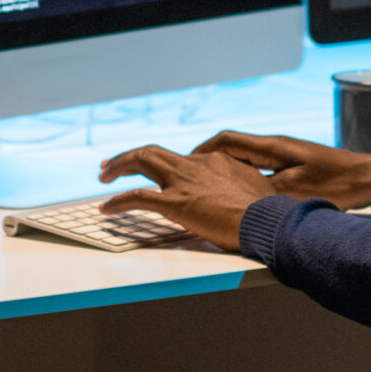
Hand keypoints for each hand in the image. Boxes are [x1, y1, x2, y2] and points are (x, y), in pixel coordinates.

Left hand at [96, 146, 273, 250]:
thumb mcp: (257, 187)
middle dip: (129, 156)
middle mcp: (195, 164)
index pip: (182, 158)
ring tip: (103, 175)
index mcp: (214, 160)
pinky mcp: (175, 203)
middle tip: (111, 164)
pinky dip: (117, 202)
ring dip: (119, 165)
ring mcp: (184, 182)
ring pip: (141, 161)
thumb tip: (241, 193)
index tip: (154, 171)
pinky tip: (105, 209)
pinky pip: (136, 198)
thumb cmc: (267, 211)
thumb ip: (242, 185)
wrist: (266, 219)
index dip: (163, 163)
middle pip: (154, 152)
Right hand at [188, 132, 370, 209]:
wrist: (368, 178)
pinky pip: (258, 168)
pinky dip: (243, 177)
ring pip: (245, 159)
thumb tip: (237, 196)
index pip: (228, 141)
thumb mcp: (298, 191)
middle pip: (232, 148)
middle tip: (190, 177)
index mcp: (273, 147)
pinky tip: (240, 195)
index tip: (187, 163)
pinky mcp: (293, 167)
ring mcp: (284, 156)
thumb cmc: (338, 183)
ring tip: (208, 188)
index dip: (203, 150)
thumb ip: (266, 192)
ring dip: (225, 169)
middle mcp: (275, 147)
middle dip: (209, 159)